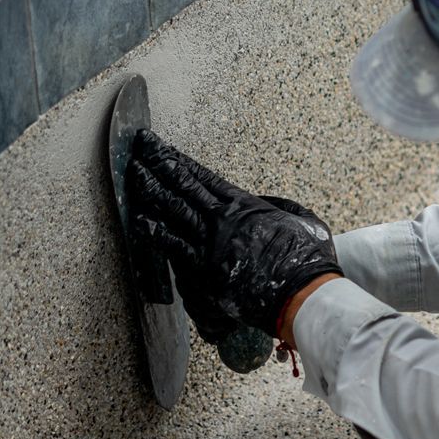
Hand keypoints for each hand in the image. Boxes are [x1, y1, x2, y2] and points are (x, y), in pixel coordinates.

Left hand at [126, 130, 340, 334]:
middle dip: (158, 163)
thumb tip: (266, 204)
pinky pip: (172, 246)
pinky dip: (154, 232)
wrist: (301, 292)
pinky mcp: (202, 268)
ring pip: (173, 210)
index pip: (203, 177)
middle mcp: (223, 219)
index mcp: (245, 206)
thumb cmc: (306, 260)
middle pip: (183, 186)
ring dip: (150, 190)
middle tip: (139, 147)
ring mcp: (210, 243)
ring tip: (132, 173)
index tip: (162, 149)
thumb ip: (282, 207)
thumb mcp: (304, 221)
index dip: (179, 161)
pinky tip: (138, 219)